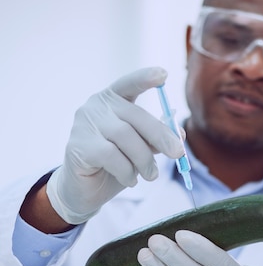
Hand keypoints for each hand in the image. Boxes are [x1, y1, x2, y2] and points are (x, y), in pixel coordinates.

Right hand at [46, 67, 184, 223]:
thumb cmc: (114, 166)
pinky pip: (111, 156)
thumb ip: (156, 139)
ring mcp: (84, 125)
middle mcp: (95, 107)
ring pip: (125, 137)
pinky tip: (130, 180)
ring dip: (144, 159)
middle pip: (134, 116)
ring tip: (151, 175)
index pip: (128, 84)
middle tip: (177, 154)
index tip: (163, 74)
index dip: (144, 78)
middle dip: (160, 135)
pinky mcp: (78, 146)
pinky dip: (127, 171)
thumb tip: (181, 134)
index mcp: (112, 101)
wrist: (84, 191)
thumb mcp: (140, 150)